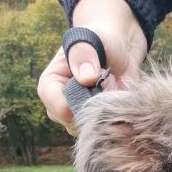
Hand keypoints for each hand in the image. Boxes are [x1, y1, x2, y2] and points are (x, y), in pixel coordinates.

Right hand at [37, 0, 147, 130]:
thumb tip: (87, 77)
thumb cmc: (100, 39)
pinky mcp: (99, 123)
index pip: (57, 108)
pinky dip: (118, 118)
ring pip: (92, 131)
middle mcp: (62, 106)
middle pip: (75, 124)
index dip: (78, 103)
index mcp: (50, 86)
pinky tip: (121, 98)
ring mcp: (80, 117)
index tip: (97, 86)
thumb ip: (85, 55)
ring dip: (108, 113)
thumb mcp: (91, 40)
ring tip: (114, 88)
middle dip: (96, 109)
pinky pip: (108, 132)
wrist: (120, 48)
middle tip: (109, 84)